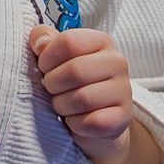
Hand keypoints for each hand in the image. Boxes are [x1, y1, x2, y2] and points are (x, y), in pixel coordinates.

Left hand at [31, 22, 131, 159]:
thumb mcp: (56, 57)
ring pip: (82, 98)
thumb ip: (43, 40)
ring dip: (62, 106)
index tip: (44, 68)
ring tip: (62, 105)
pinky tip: (76, 120)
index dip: (47, 58)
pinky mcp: (123, 117)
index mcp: (100, 41)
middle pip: (75, 70)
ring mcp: (124, 90)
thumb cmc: (72, 84)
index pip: (69, 42)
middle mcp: (117, 62)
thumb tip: (40, 43)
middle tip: (51, 90)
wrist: (96, 120)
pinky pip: (91, 122)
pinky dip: (76, 124)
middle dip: (53, 84)